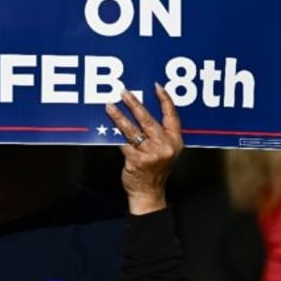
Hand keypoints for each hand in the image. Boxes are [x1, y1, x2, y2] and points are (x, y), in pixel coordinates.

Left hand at [104, 83, 182, 214]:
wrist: (149, 193)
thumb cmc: (155, 170)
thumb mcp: (165, 151)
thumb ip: (160, 134)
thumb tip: (142, 111)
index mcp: (175, 141)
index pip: (172, 116)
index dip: (165, 100)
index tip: (156, 86)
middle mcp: (165, 146)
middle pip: (148, 119)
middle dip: (134, 104)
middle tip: (123, 92)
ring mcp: (151, 154)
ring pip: (131, 129)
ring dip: (118, 116)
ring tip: (109, 106)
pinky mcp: (137, 160)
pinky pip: (122, 143)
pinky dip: (113, 135)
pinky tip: (105, 127)